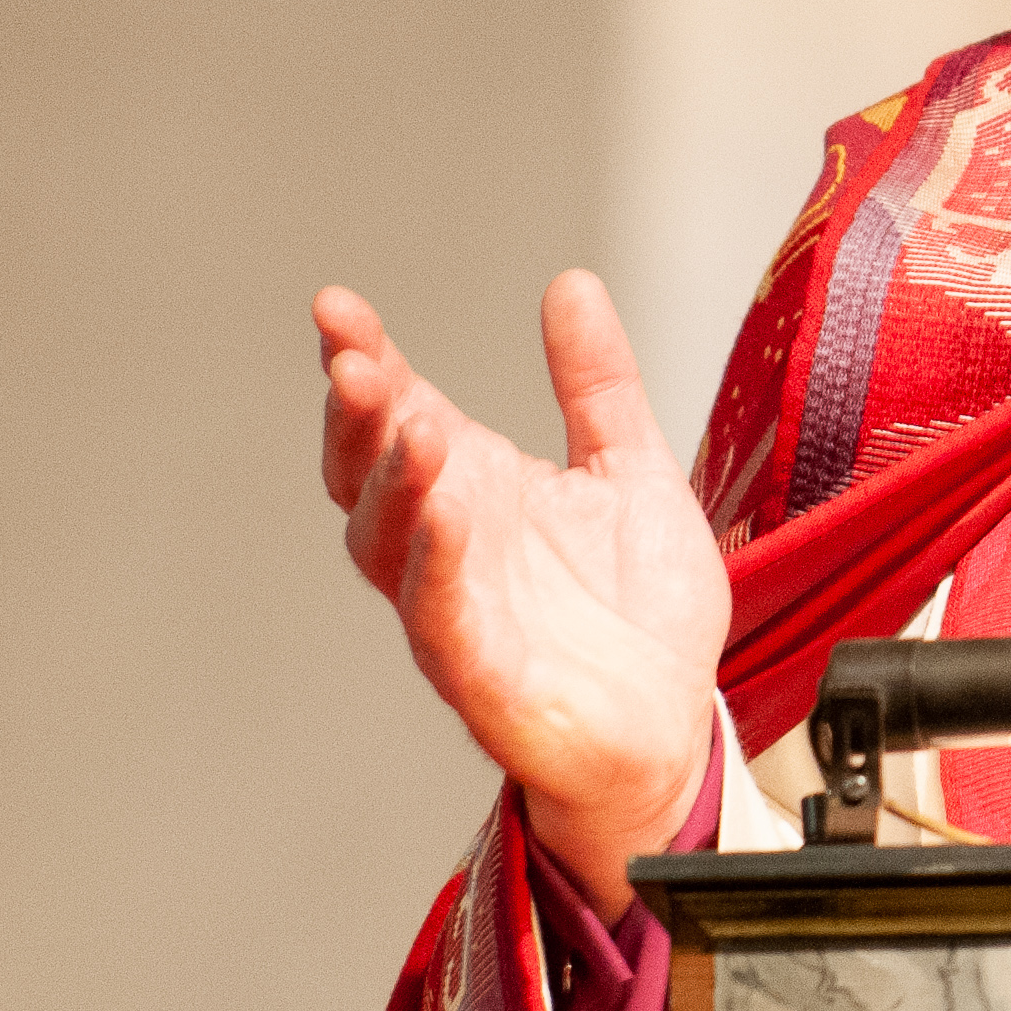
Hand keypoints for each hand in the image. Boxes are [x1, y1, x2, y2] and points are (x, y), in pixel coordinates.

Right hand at [317, 271, 732, 918]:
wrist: (675, 728)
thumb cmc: (640, 613)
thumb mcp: (630, 468)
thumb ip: (598, 383)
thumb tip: (571, 282)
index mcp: (477, 490)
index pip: (400, 416)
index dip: (365, 361)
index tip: (336, 306)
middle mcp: (449, 546)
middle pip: (370, 475)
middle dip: (358, 416)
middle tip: (354, 358)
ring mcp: (456, 611)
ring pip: (389, 546)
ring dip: (393, 482)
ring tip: (413, 421)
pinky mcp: (482, 675)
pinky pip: (441, 617)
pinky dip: (437, 563)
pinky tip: (446, 512)